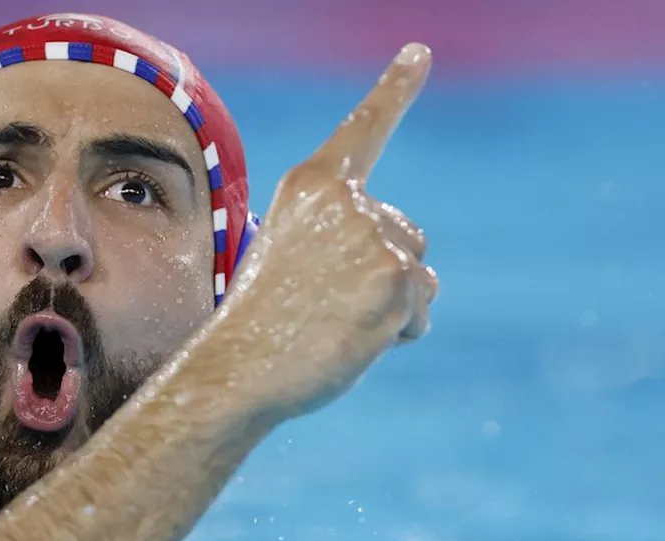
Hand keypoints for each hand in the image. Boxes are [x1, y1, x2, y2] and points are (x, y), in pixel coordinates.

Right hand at [216, 43, 437, 420]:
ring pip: (419, 272)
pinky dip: (400, 331)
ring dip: (393, 305)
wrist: (241, 364)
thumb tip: (415, 279)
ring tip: (339, 322)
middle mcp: (346, 199)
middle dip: (385, 270)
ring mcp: (375, 235)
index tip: (420, 52)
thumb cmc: (260, 322)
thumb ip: (342, 241)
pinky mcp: (399, 276)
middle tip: (328, 303)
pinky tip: (355, 338)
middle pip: (405, 229)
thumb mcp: (288, 257)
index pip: (363, 130)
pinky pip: (423, 309)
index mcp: (311, 185)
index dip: (395, 89)